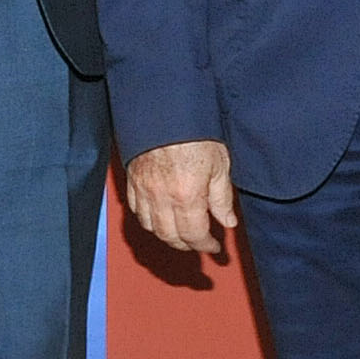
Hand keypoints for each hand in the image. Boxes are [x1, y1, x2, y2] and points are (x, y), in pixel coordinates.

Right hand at [125, 139, 237, 259]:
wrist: (165, 110)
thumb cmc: (194, 131)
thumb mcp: (219, 164)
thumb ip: (222, 198)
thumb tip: (227, 221)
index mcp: (187, 196)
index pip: (195, 235)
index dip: (206, 246)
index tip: (215, 248)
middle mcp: (162, 197)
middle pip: (170, 236)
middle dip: (187, 245)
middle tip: (199, 244)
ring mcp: (144, 190)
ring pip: (150, 227)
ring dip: (166, 235)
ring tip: (180, 234)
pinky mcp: (132, 181)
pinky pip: (136, 210)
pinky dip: (148, 220)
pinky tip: (159, 217)